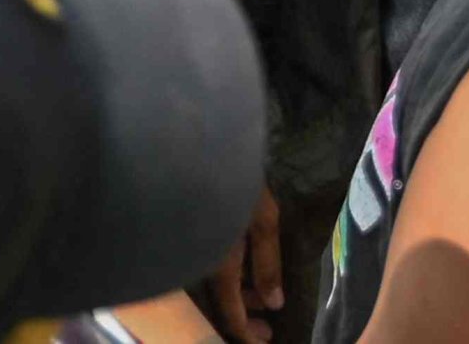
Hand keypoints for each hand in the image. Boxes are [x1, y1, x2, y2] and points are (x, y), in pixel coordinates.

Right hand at [200, 189, 287, 343]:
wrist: (200, 145)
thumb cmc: (236, 180)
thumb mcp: (263, 221)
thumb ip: (268, 264)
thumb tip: (274, 304)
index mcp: (219, 264)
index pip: (230, 313)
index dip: (246, 334)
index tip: (265, 341)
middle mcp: (202, 261)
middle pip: (221, 301)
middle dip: (245, 316)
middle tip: (268, 325)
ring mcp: (196, 248)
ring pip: (217, 283)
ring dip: (239, 294)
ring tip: (261, 294)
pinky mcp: (194, 234)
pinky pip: (212, 265)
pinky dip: (230, 276)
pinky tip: (244, 269)